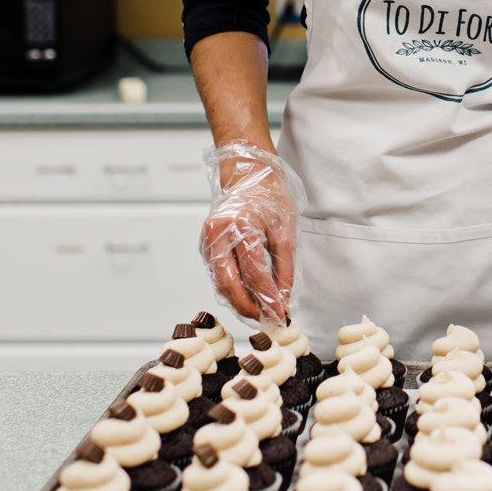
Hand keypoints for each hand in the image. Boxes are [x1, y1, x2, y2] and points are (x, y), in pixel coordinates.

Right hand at [199, 141, 297, 325]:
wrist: (246, 171)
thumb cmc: (268, 193)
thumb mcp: (286, 227)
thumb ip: (284, 266)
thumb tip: (283, 297)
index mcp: (241, 226)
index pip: (255, 274)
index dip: (268, 299)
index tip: (280, 314)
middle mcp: (218, 234)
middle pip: (229, 284)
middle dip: (248, 308)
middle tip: (267, 319)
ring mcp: (208, 239)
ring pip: (220, 282)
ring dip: (239, 302)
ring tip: (260, 312)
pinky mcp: (205, 244)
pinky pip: (218, 273)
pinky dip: (233, 288)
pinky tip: (248, 295)